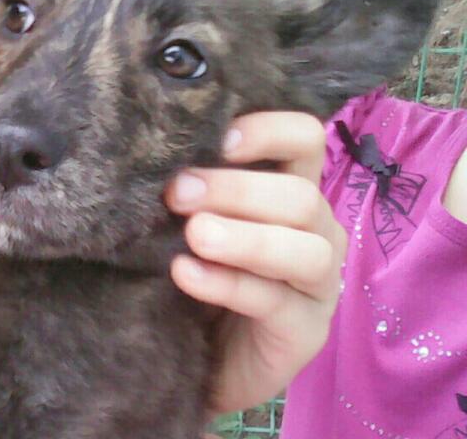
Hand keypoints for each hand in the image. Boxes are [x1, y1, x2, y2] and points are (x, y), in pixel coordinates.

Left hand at [165, 112, 346, 412]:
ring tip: (194, 235)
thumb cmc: (206, 269)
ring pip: (305, 250)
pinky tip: (185, 273)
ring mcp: (320, 284)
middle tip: (178, 194)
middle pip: (302, 197)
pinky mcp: (306, 331)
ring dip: (245, 238)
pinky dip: (228, 283)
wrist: (209, 353)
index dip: (269, 131)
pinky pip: (274, 302)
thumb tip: (165, 154)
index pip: (306, 140)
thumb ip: (197, 189)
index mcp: (296, 190)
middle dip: (237, 190)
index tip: (219, 141)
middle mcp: (319, 231)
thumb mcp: (200, 219)